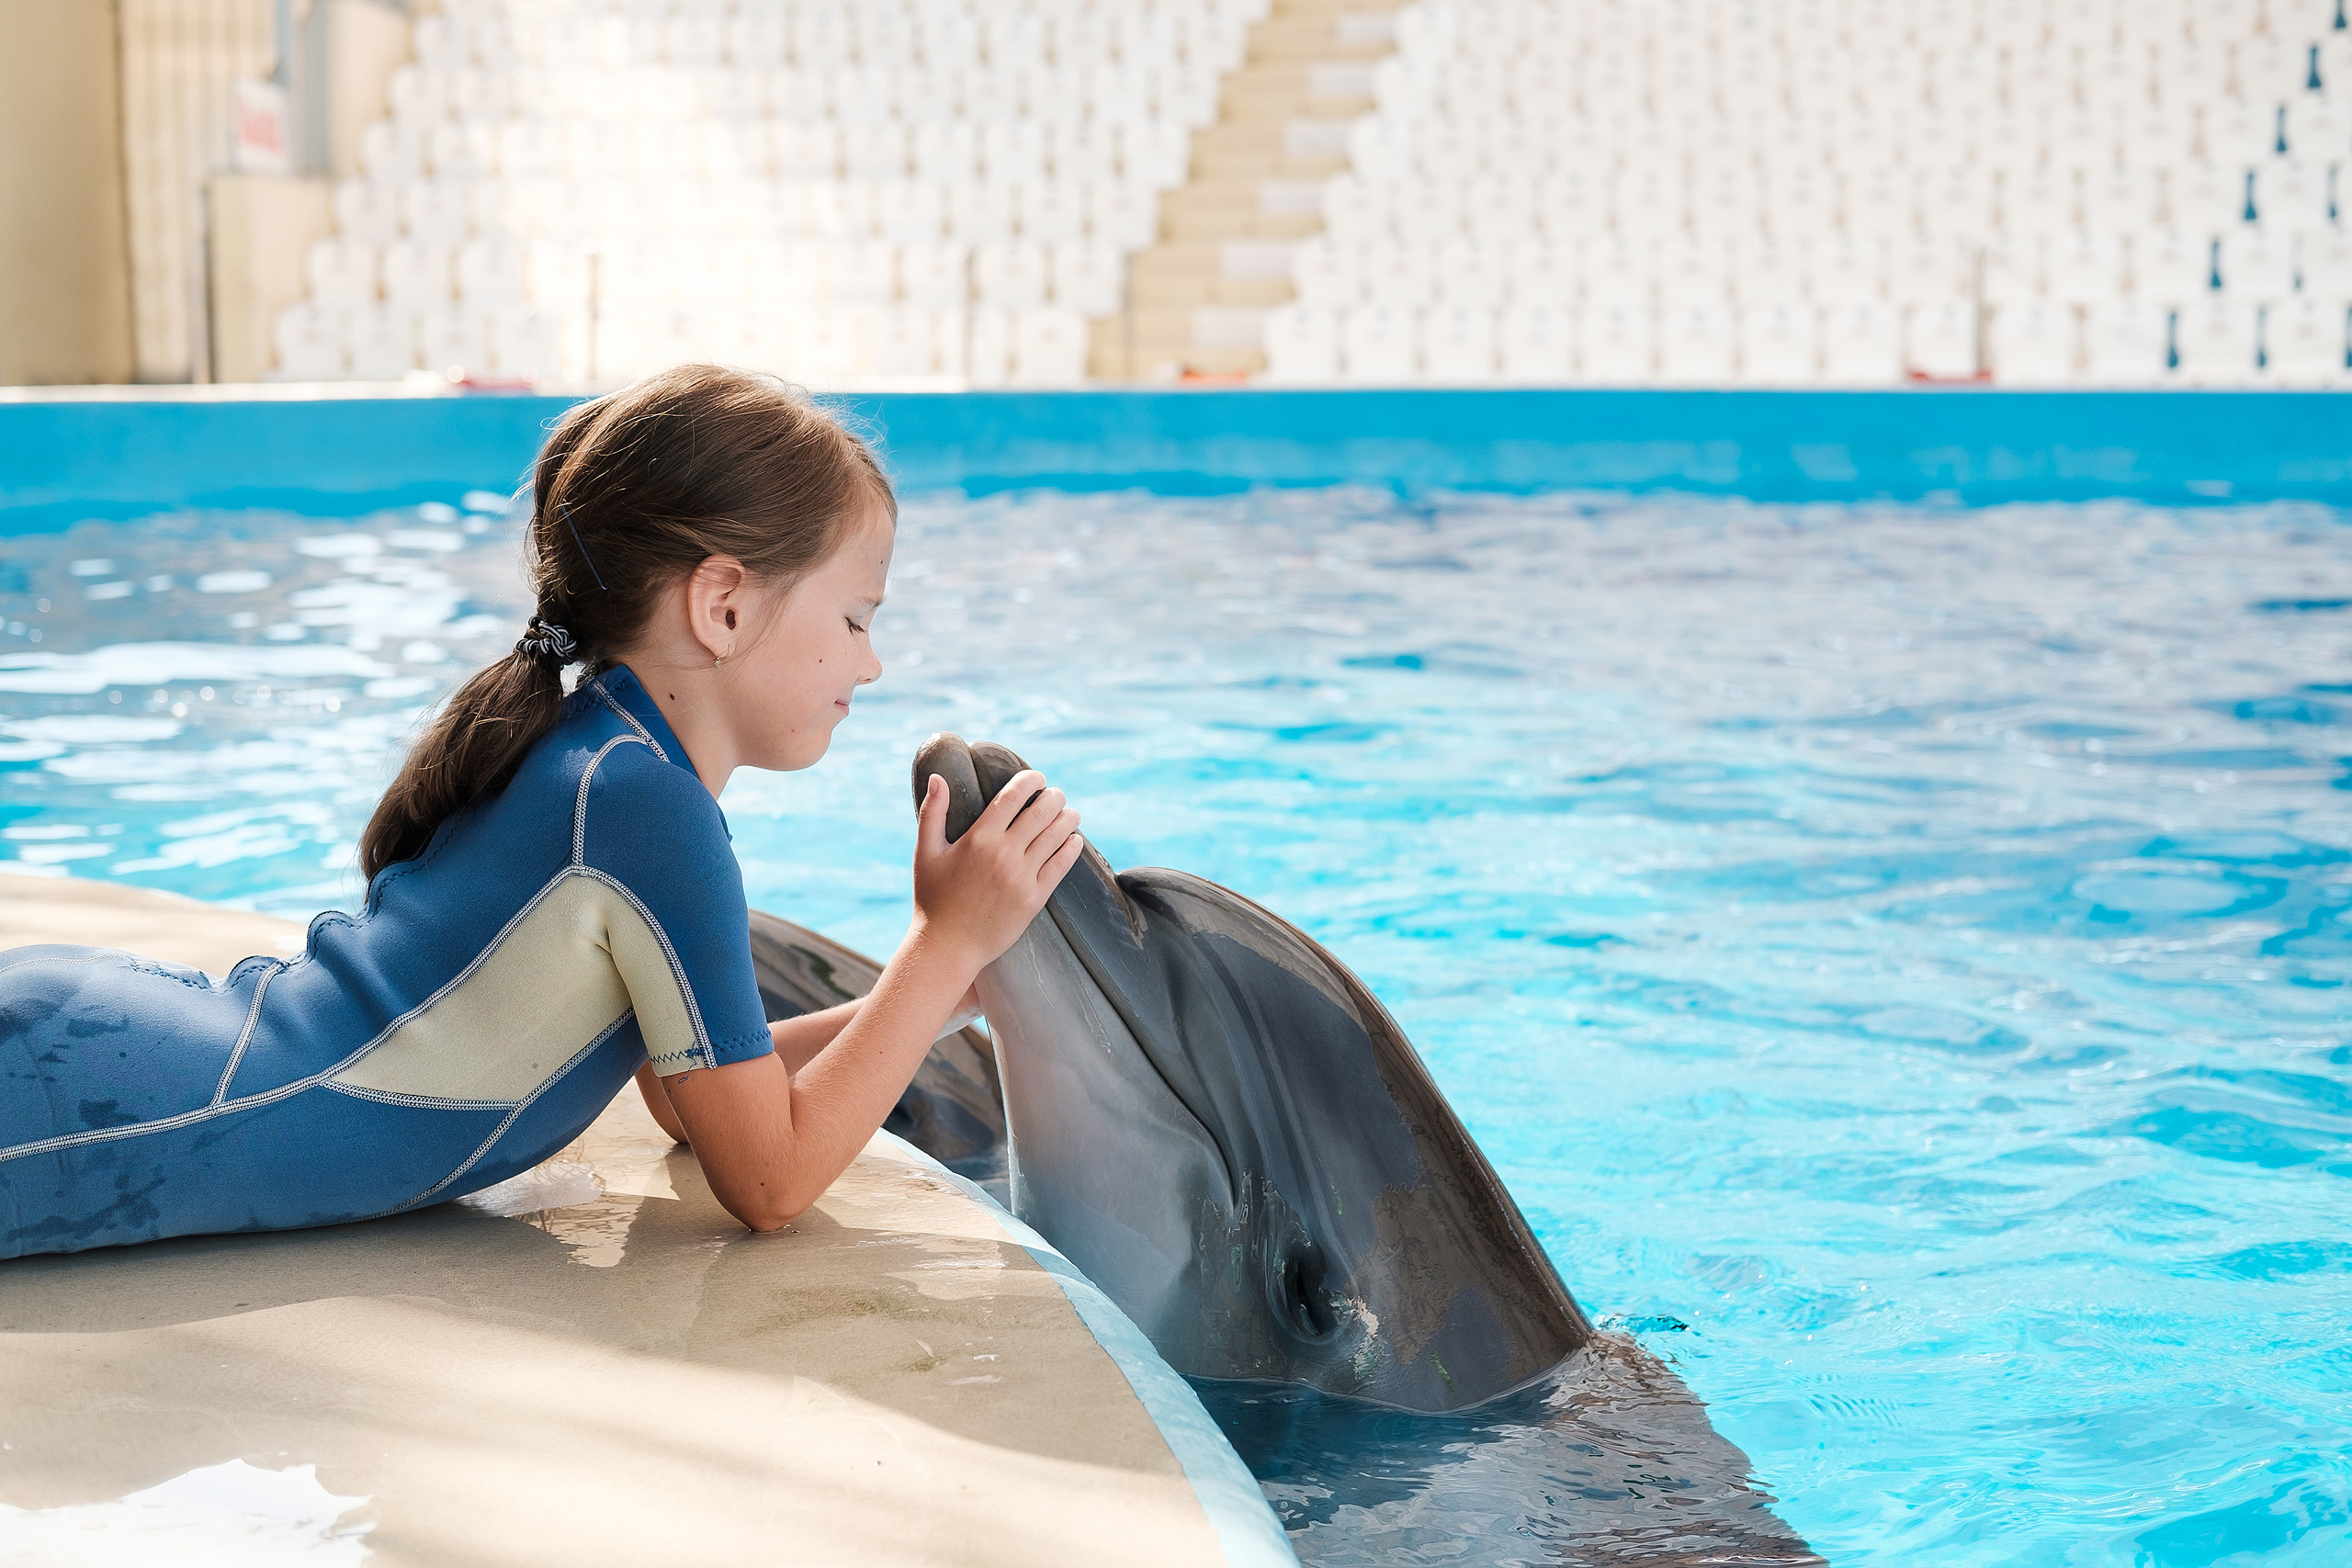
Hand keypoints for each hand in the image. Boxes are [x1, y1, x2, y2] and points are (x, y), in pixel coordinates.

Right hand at [912, 768, 1082, 971]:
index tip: (1038, 778)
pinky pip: (1061, 866)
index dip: (1030, 780)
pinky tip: (1074, 840)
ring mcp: (1022, 877)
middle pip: (1041, 812)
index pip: (1013, 797)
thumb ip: (932, 812)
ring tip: (1070, 813)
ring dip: (1068, 818)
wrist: (947, 946)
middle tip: (1056, 794)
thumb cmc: (933, 899)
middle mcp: (1004, 854)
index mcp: (979, 838)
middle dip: (1054, 797)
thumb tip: (937, 778)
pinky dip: (1071, 848)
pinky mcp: (1034, 899)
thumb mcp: (925, 852)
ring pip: (1056, 836)